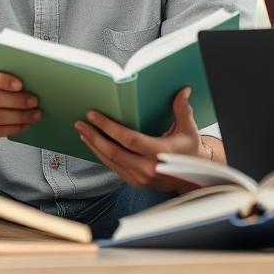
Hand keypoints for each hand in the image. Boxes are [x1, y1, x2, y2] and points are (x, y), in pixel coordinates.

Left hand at [74, 87, 207, 191]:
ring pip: (110, 161)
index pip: (129, 140)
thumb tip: (183, 91)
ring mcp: (140, 178)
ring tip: (82, 131)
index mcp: (161, 153)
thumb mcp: (188, 130)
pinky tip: (93, 144)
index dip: (109, 127)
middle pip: (114, 152)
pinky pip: (113, 168)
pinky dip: (100, 155)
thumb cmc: (189, 152)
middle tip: (80, 123)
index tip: (94, 115)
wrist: (192, 179)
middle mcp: (148, 168)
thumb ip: (182, 110)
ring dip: (94, 145)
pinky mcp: (134, 182)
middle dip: (94, 136)